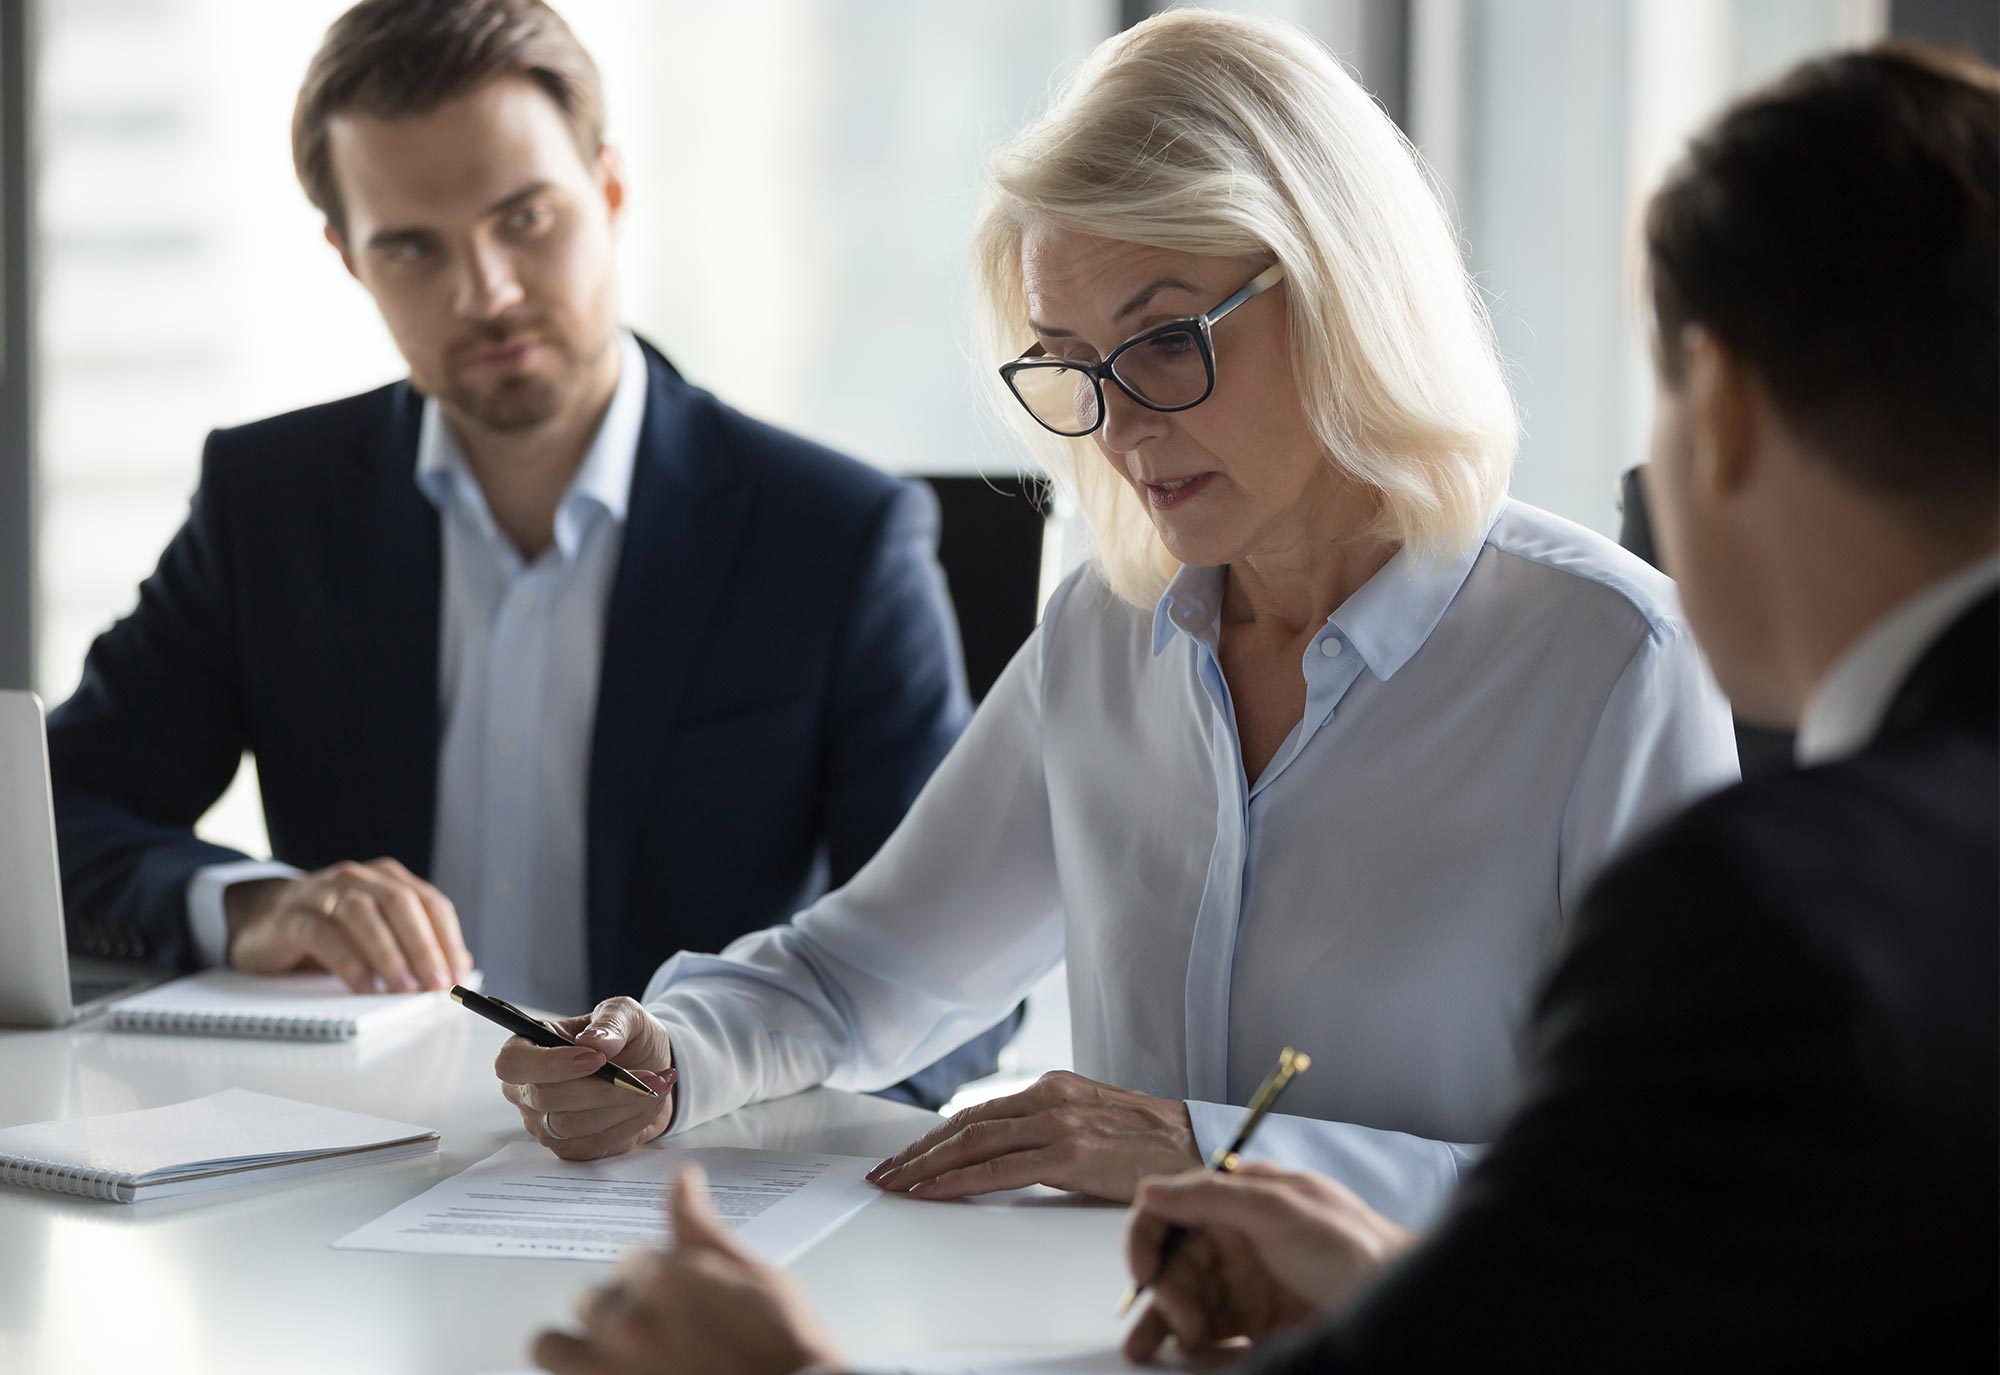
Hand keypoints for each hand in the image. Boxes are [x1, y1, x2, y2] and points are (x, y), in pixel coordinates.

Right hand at [226, 857, 473, 992]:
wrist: (261, 918)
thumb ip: (415, 943)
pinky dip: (349, 962)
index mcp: (388, 879)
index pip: (431, 903)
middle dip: (424, 947)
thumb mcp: (376, 932)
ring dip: (389, 954)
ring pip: (363, 914)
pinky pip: (324, 934)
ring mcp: (323, 893)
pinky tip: (364, 987)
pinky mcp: (293, 916)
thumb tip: (459, 968)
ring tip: (404, 989)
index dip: (449, 940)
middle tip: (436, 985)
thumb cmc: (329, 929)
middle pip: (402, 904)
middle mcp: (358, 878)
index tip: (459, 977)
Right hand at [497, 996, 677, 1160]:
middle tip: (648, 1077)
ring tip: (656, 1086)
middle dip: (603, 1089)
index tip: (598, 1059)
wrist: (649, 1070)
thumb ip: (612, 1021)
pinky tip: (648, 1103)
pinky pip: (592, 1144)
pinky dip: (628, 1124)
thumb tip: (593, 1041)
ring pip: (572, 1126)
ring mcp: (543, 1123)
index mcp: (527, 1047)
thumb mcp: (626, 1014)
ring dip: (621, 1107)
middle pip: (547, 1098)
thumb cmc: (627, 1037)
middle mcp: (526, 1089)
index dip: (551, 1064)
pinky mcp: (568, 1147)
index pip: (513, 1063)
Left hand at [532, 1163, 843, 1374]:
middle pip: (589, 1300)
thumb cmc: (782, 1341)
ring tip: (613, 1353)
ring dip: (575, 1343)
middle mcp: (627, 1324)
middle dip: (617, 1307)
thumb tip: (682, 1178)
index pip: (632, 1261)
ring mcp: (612, 1371)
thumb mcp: (753, 1274)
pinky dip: (581, 1372)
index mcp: (663, 1278)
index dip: (655, 1276)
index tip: (677, 1295)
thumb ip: (701, 1229)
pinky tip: (614, 1371)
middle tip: (654, 1328)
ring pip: (551, 1346)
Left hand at [866, 1070, 1200, 1201]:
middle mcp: (1050, 1098)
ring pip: (973, 1144)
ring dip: (926, 1167)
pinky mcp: (1071, 1154)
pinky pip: (999, 1169)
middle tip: (884, 1174)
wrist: (1199, 1148)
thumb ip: (1049, 1129)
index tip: (904, 1157)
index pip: (977, 1112)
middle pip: (965, 1125)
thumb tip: (1005, 1152)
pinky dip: (958, 1181)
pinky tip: (932, 1192)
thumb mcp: (1092, 1121)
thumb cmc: (1151, 1143)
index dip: (935, 1136)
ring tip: (895, 1185)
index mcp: (1053, 1087)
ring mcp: (1059, 1124)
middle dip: (918, 1152)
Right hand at [1122, 1162, 1415, 1361]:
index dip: (1147, 1236)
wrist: (1402, 1308)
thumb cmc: (1350, 1248)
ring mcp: (1246, 1282)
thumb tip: (1150, 1189)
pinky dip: (1192, 1346)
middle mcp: (1237, 1238)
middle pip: (1174, 1261)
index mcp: (1240, 1198)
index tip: (1142, 1273)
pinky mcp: (1256, 1324)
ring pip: (1185, 1300)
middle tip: (1182, 1326)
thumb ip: (1213, 1197)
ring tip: (1150, 1353)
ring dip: (1165, 1323)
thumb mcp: (1279, 1210)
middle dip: (1164, 1293)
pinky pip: (1210, 1334)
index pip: (1173, 1207)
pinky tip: (1191, 1357)